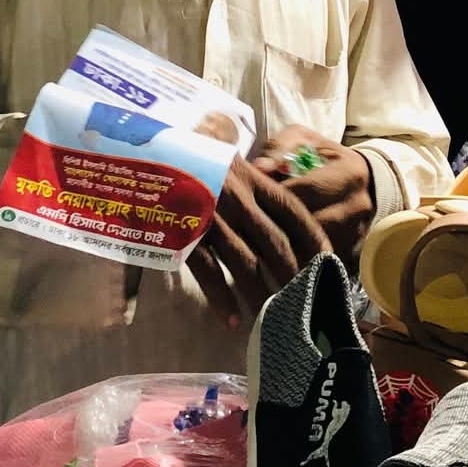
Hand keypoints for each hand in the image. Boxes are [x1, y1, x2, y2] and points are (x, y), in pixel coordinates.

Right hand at [187, 158, 329, 328]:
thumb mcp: (225, 159)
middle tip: (305, 302)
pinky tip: (232, 319)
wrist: (139, 147)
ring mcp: (209, 215)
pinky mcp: (183, 232)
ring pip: (245, 262)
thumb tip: (278, 202)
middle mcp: (235, 196)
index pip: (292, 210)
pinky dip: (222, 298)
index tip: (328, 264)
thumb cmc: (185, 156)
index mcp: (250, 177)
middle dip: (293, 275)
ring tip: (272, 318)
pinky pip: (207, 270)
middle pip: (275, 243)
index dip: (313, 239)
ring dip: (261, 294)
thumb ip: (250, 181)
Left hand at [253, 127, 376, 262]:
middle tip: (246, 225)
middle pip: (310, 223)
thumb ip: (280, 148)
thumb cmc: (324, 158)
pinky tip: (274, 257)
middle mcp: (357, 205)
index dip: (274, 194)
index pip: (306, 190)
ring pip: (313, 248)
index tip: (248, 197)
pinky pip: (319, 263)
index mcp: (348, 173)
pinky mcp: (352, 253)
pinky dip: (296, 261)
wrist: (364, 183)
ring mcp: (356, 233)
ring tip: (256, 243)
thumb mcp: (304, 140)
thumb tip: (258, 167)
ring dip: (284, 248)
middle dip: (276, 224)